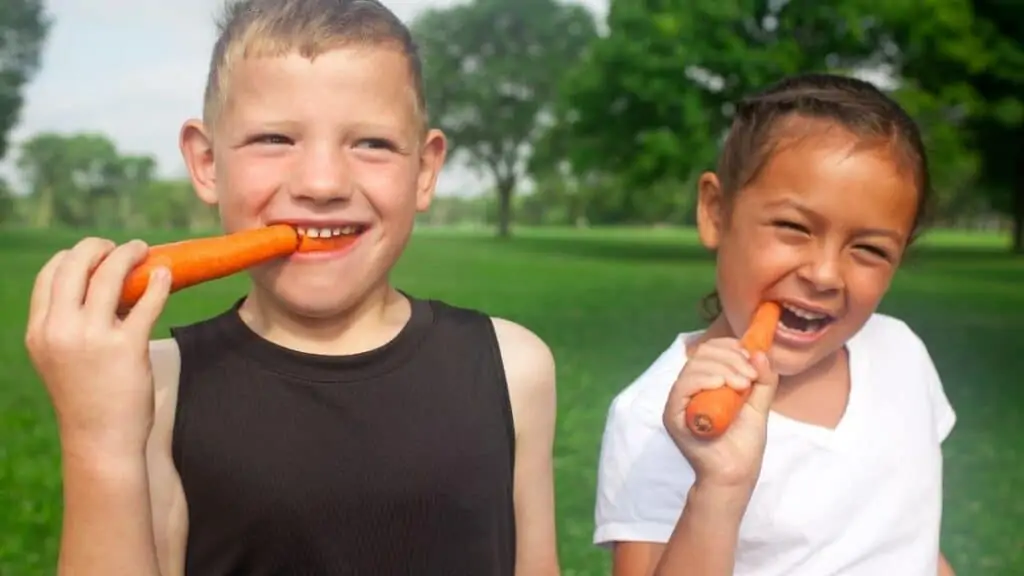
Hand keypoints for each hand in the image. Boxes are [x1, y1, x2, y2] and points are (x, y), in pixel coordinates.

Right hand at [24, 237, 171, 458]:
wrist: (101, 440)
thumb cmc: (87, 398)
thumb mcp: (62, 357)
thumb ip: (70, 324)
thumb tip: (102, 287)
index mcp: (40, 330)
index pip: (50, 274)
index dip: (75, 256)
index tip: (95, 254)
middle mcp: (60, 330)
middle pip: (76, 264)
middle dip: (100, 247)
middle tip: (123, 248)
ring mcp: (92, 338)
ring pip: (110, 274)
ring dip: (130, 254)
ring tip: (145, 250)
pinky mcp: (127, 347)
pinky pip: (146, 301)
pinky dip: (159, 282)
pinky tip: (166, 274)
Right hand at [662, 337, 779, 492]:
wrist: (734, 474)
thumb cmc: (744, 444)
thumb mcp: (759, 405)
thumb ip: (763, 380)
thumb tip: (760, 352)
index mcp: (706, 383)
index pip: (711, 351)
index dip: (730, 348)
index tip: (751, 359)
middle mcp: (689, 388)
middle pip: (703, 354)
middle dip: (731, 359)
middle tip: (750, 377)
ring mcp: (679, 401)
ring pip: (694, 367)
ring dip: (722, 369)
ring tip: (742, 385)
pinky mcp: (673, 414)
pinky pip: (682, 387)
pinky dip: (702, 380)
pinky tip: (720, 386)